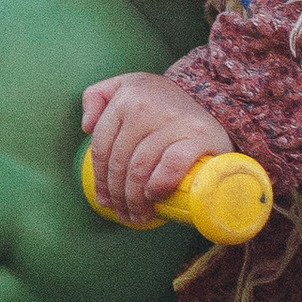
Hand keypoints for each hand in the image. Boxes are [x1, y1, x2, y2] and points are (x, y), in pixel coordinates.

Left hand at [79, 70, 241, 225]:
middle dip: (117, 195)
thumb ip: (98, 96)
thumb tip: (86, 126)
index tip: (103, 199)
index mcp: (127, 95)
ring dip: (135, 200)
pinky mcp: (199, 135)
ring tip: (137, 215)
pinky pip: (171, 165)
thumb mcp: (127, 86)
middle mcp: (147, 105)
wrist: (216, 99)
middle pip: (120, 162)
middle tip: (122, 214)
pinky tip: (153, 197)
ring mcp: (174, 120)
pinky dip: (158, 185)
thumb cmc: (164, 101)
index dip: (99, 179)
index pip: (102, 146)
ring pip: (140, 168)